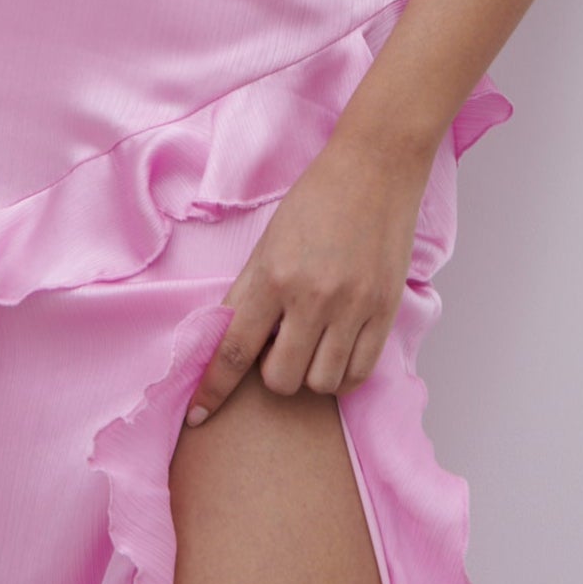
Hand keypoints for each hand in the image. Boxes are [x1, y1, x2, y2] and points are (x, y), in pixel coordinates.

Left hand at [184, 125, 434, 423]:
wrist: (376, 169)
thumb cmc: (318, 199)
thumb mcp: (269, 241)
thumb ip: (250, 293)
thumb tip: (229, 343)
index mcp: (273, 275)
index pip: (233, 348)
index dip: (212, 389)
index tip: (197, 414)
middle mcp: (312, 296)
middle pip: (280, 379)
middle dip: (273, 372)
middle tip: (282, 342)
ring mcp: (353, 307)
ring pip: (320, 384)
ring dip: (309, 374)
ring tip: (313, 342)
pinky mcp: (385, 310)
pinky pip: (359, 373)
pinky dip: (343, 374)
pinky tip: (338, 350)